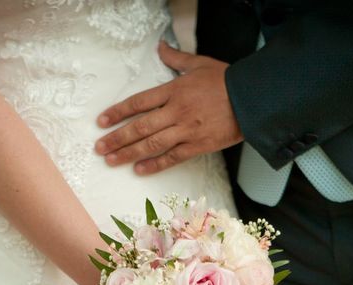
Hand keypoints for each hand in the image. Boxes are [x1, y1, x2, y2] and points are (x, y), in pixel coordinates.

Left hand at [95, 42, 242, 174]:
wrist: (253, 99)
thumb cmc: (227, 81)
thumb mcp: (200, 64)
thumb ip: (176, 59)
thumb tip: (161, 47)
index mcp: (174, 90)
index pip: (138, 102)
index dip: (117, 112)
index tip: (101, 121)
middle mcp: (176, 111)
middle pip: (140, 127)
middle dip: (117, 138)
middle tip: (99, 147)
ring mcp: (186, 130)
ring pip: (152, 144)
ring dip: (129, 153)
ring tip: (111, 160)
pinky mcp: (198, 145)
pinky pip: (172, 157)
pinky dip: (155, 165)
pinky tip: (139, 169)